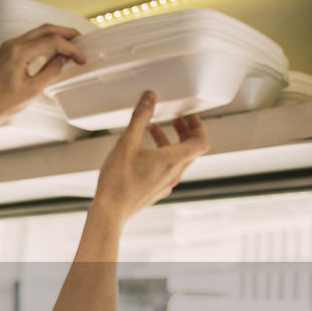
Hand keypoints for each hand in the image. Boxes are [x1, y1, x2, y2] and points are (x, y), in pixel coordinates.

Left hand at [0, 24, 86, 127]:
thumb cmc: (1, 104)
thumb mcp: (32, 90)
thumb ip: (51, 72)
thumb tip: (63, 59)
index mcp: (18, 52)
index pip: (52, 41)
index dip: (70, 48)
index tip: (81, 58)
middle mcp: (12, 44)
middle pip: (46, 29)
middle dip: (66, 33)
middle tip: (82, 41)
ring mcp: (8, 47)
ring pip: (38, 33)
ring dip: (56, 36)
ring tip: (71, 46)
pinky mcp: (7, 52)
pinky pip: (30, 41)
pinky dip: (45, 42)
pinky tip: (54, 51)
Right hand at [91, 91, 209, 222]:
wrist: (110, 212)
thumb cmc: (118, 182)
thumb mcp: (127, 143)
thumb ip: (140, 118)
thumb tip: (149, 98)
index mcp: (172, 160)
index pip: (201, 142)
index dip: (199, 126)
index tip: (191, 117)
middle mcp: (173, 173)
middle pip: (191, 150)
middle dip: (185, 131)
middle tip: (176, 120)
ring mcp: (166, 184)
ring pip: (178, 159)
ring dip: (171, 142)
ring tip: (155, 131)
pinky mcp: (157, 190)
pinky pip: (168, 170)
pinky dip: (163, 156)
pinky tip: (146, 153)